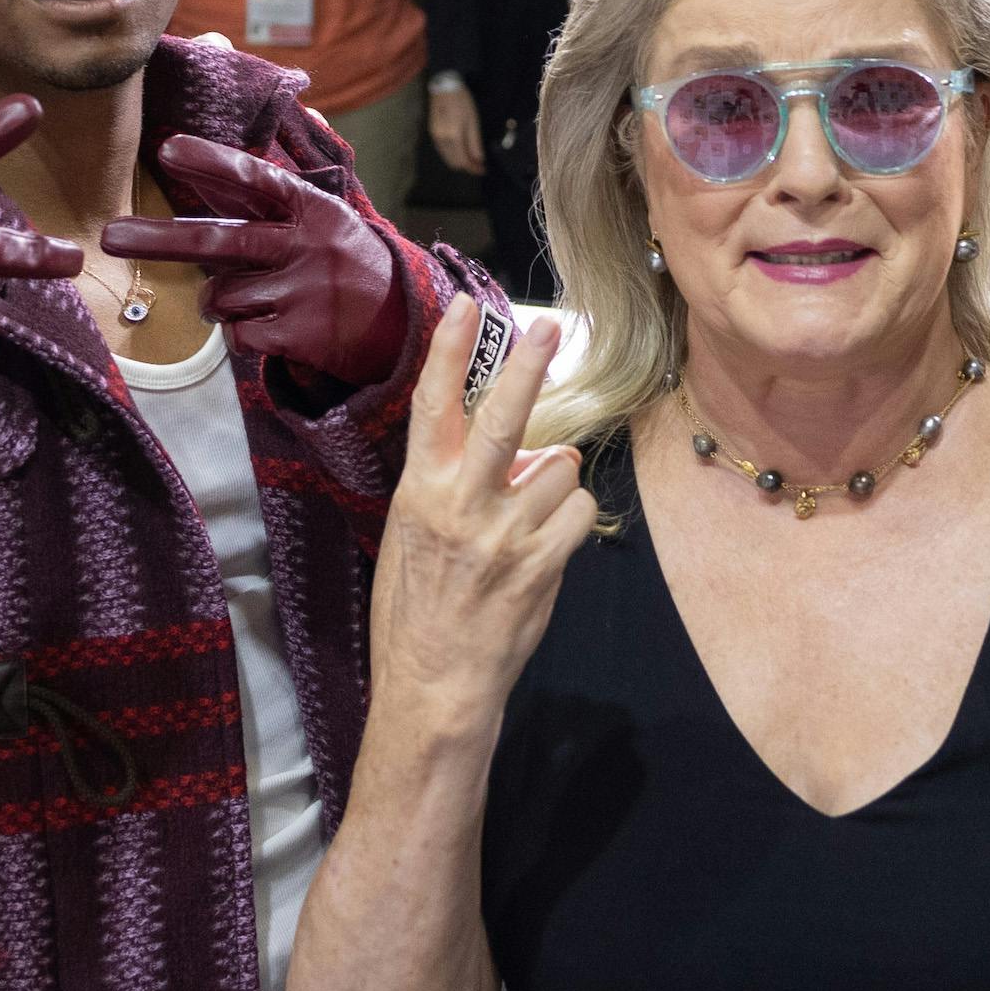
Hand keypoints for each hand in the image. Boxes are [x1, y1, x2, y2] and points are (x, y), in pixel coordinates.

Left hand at [101, 137, 420, 383]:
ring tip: (254, 297)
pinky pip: (239, 335)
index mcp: (311, 209)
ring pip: (222, 295)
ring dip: (221, 301)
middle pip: (220, 241)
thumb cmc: (347, 260)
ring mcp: (304, 292)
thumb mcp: (326, 215)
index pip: (255, 181)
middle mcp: (307, 246)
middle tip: (109, 236)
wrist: (404, 324)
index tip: (168, 150)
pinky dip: (242, 334)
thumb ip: (281, 185)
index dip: (211, 163)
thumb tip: (297, 108)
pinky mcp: (302, 336)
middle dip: (158, 239)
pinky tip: (272, 327)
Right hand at [366, 301, 592, 723]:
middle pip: (502, 417)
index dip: (451, 351)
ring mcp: (505, 534)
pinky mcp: (542, 564)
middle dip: (526, 366)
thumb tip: (510, 453)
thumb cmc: (416, 610)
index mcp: (420, 492)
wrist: (435, 683)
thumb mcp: (410, 537)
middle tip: (549, 329)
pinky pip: (579, 512)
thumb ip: (454, 488)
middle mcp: (462, 504)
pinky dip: (572, 520)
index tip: (468, 307)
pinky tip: (549, 542)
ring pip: (559, 467)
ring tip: (532, 513)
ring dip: (556, 482)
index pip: (433, 406)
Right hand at [427, 77, 482, 176]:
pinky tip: (460, 150)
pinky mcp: (432, 133)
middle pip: (454, 162)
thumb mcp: (473, 121)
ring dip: (459, 161)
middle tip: (479, 165)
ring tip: (471, 159)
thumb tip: (479, 160)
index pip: (463, 161)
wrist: (445, 87)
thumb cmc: (462, 101)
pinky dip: (452, 155)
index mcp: (454, 136)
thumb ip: (474, 143)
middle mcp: (441, 140)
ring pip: (447, 158)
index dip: (474, 168)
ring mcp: (435, 137)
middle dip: (467, 166)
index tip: (483, 170)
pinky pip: (442, 151)